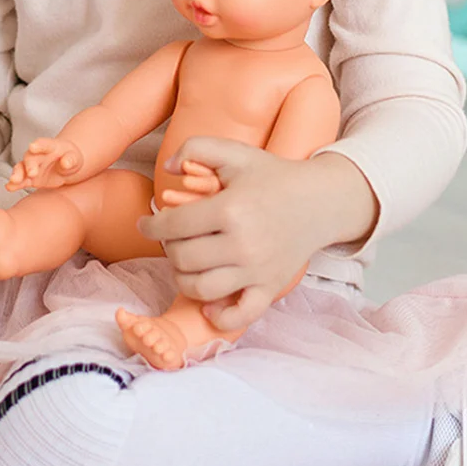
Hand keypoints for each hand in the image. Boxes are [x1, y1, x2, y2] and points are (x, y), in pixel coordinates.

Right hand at [7, 138, 84, 190]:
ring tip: (13, 180)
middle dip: (30, 165)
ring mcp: (32, 166)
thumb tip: (66, 163)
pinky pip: (21, 181)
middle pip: (30, 158)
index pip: (44, 144)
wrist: (66, 165)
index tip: (33, 146)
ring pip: (21, 168)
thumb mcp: (75, 158)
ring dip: (17, 174)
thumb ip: (70, 160)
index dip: (39, 145)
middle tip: (32, 172)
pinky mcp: (29, 178)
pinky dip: (15, 184)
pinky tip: (9, 187)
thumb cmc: (71, 158)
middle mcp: (37, 155)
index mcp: (50, 146)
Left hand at [139, 138, 376, 330]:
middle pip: (182, 258)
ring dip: (183, 278)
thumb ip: (197, 147)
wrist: (320, 201)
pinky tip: (209, 305)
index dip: (151, 226)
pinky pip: (240, 316)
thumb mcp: (236, 153)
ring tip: (186, 264)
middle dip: (169, 248)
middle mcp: (242, 244)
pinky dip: (220, 317)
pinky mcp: (270, 287)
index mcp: (230, 209)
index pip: (173, 226)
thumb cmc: (273, 177)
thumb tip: (169, 167)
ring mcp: (257, 270)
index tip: (146, 224)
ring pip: (201, 289)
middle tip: (174, 238)